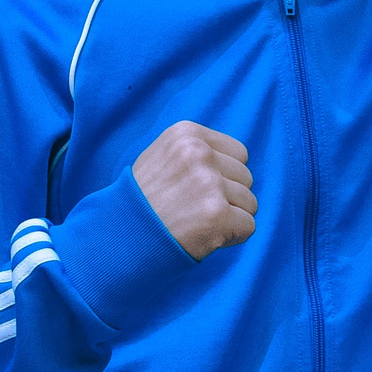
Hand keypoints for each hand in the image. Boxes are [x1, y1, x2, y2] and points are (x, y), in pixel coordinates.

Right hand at [132, 123, 256, 259]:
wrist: (120, 236)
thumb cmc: (144, 201)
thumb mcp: (162, 156)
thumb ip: (196, 151)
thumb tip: (235, 161)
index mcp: (187, 134)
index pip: (239, 153)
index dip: (224, 176)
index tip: (200, 189)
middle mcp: (199, 154)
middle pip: (246, 177)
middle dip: (228, 197)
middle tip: (195, 209)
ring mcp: (209, 184)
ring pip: (250, 202)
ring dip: (230, 218)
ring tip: (197, 222)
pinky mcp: (218, 214)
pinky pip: (248, 226)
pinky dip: (231, 237)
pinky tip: (204, 236)